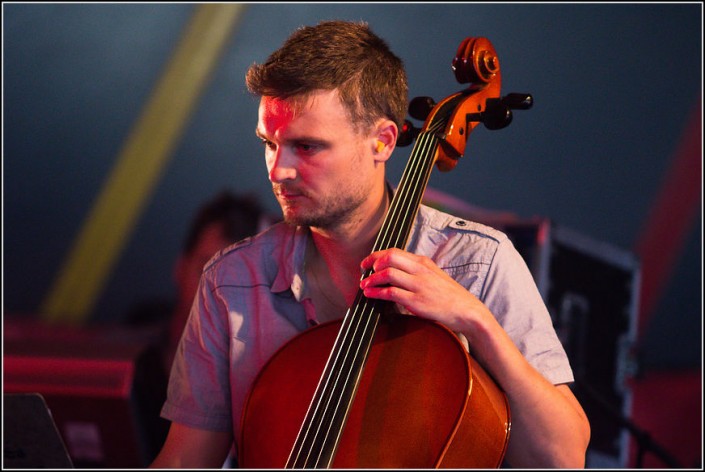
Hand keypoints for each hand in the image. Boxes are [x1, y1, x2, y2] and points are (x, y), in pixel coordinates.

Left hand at [359, 248, 490, 332]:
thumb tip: (395, 271)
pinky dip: (377, 293)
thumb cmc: (449, 295)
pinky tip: (370, 294)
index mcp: (423, 262)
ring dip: (372, 279)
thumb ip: (416, 271)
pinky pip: (391, 293)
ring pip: (388, 274)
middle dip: (371, 263)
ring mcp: (419, 285)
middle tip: (363, 271)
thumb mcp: (434, 275)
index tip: (368, 262)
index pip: (395, 252)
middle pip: (389, 258)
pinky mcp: (417, 301)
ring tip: (364, 285)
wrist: (467, 311)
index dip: (377, 255)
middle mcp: (420, 270)